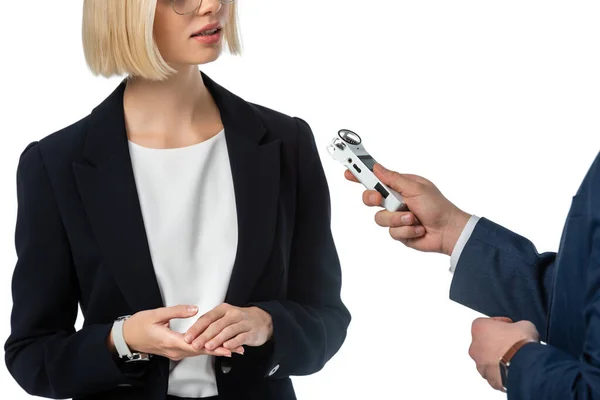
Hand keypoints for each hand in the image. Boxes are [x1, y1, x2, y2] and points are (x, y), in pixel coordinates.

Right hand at [109, 305, 241, 360]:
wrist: (126, 338)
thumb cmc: (139, 325)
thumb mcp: (156, 314)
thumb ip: (176, 311)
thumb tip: (194, 309)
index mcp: (171, 341)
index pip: (197, 346)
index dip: (214, 347)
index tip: (229, 347)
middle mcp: (175, 350)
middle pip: (202, 352)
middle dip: (221, 349)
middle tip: (239, 348)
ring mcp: (174, 353)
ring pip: (199, 353)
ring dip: (215, 350)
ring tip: (233, 348)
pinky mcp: (174, 351)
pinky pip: (193, 352)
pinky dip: (206, 350)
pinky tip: (216, 347)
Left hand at [183, 303, 272, 352]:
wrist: (262, 320)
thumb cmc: (240, 320)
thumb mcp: (224, 317)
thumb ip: (211, 324)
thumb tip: (193, 335)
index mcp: (223, 310)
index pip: (207, 318)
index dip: (197, 328)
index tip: (188, 337)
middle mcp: (233, 314)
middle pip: (217, 325)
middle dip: (204, 335)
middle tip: (195, 344)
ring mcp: (243, 323)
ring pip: (228, 331)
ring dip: (217, 339)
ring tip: (208, 347)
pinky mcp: (251, 332)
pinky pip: (241, 337)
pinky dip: (233, 342)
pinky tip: (226, 347)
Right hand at [344, 163, 470, 254]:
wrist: (448, 231)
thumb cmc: (438, 206)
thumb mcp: (416, 187)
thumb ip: (394, 179)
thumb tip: (377, 168)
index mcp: (399, 186)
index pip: (375, 178)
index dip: (360, 175)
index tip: (348, 172)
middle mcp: (395, 200)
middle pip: (370, 198)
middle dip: (372, 198)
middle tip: (380, 198)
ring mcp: (395, 217)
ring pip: (379, 218)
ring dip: (398, 218)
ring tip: (413, 217)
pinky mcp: (398, 232)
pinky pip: (392, 232)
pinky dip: (406, 230)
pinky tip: (418, 228)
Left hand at [469, 317, 538, 390]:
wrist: (525, 365)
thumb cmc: (519, 343)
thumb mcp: (524, 324)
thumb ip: (517, 325)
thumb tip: (522, 329)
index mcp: (479, 327)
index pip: (488, 322)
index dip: (501, 324)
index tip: (510, 327)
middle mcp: (475, 345)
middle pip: (485, 341)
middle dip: (497, 342)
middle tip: (512, 343)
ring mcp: (480, 363)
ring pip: (488, 359)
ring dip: (498, 358)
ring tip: (515, 357)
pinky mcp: (488, 377)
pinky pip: (494, 373)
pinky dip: (502, 371)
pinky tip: (514, 368)